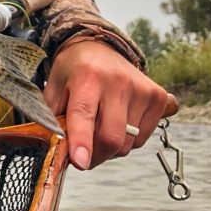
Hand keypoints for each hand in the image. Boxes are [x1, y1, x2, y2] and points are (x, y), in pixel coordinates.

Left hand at [44, 39, 167, 169]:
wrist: (100, 48)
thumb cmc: (73, 72)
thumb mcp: (54, 88)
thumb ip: (52, 119)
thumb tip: (56, 151)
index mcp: (86, 77)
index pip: (83, 114)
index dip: (81, 141)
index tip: (80, 162)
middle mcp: (117, 82)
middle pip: (111, 137)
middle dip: (95, 155)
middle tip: (83, 155)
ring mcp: (141, 89)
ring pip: (127, 143)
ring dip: (110, 149)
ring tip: (98, 130)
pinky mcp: (158, 97)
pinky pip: (142, 140)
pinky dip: (127, 141)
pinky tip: (117, 124)